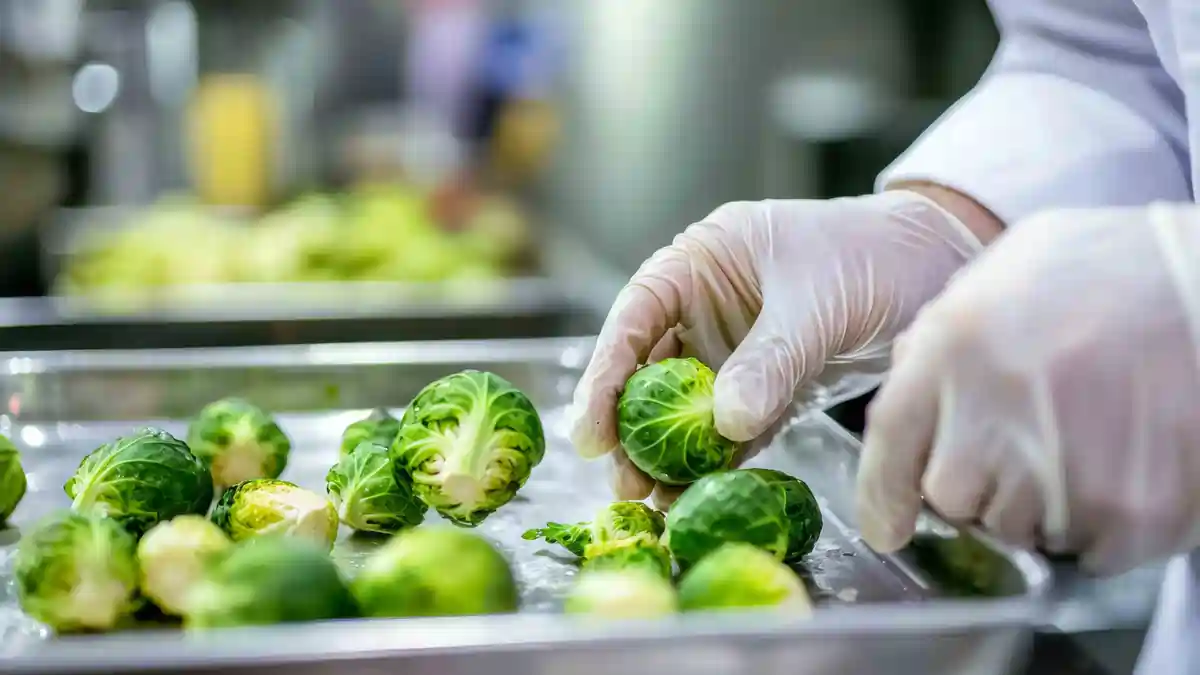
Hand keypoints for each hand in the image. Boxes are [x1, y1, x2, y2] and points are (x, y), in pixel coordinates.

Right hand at [569, 191, 983, 507]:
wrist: (943, 267)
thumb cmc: (876, 254)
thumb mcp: (818, 301)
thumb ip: (770, 358)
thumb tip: (724, 422)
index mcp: (702, 261)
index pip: (635, 317)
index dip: (605, 374)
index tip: (592, 431)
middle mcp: (708, 305)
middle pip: (649, 371)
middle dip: (632, 429)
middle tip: (625, 484)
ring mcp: (736, 348)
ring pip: (685, 407)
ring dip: (668, 453)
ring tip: (652, 502)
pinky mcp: (769, 386)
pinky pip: (731, 428)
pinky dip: (715, 460)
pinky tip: (695, 495)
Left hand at [857, 203, 1199, 574]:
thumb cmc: (1119, 268)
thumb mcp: (1006, 270)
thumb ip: (946, 332)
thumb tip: (910, 375)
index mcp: (955, 349)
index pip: (890, 448)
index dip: (882, 496)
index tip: (888, 522)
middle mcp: (997, 418)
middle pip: (951, 498)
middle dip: (978, 479)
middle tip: (1028, 436)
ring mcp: (1063, 474)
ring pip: (1018, 528)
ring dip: (1038, 500)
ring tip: (1085, 437)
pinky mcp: (1131, 517)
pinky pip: (1085, 551)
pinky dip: (1098, 523)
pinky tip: (1122, 464)